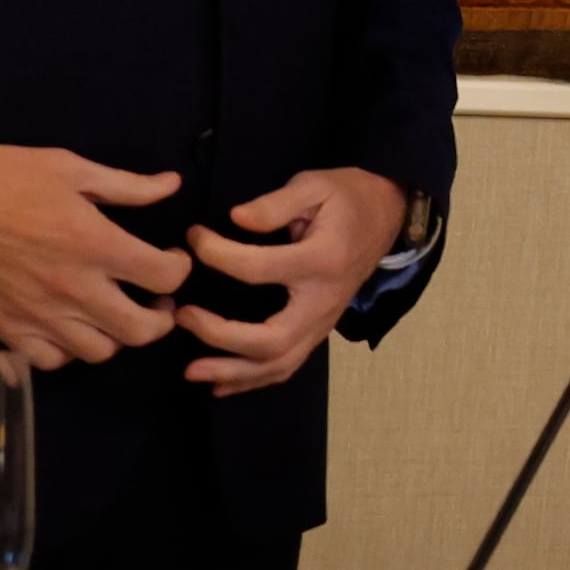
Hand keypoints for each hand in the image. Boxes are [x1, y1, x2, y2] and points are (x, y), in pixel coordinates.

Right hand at [0, 139, 191, 370]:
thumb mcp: (67, 167)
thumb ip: (125, 185)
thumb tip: (171, 186)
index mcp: (94, 244)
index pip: (164, 277)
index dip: (180, 269)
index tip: (172, 258)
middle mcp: (71, 289)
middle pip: (140, 331)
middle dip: (159, 317)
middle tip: (154, 297)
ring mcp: (35, 316)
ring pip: (98, 352)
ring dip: (114, 335)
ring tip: (111, 310)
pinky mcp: (2, 330)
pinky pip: (49, 361)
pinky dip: (66, 350)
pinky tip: (68, 325)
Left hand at [178, 166, 411, 394]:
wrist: (387, 214)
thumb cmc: (346, 197)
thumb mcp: (314, 185)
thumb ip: (275, 204)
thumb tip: (235, 219)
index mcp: (321, 260)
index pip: (258, 269)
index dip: (217, 254)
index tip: (194, 238)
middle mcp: (324, 300)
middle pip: (271, 339)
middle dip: (220, 336)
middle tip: (182, 317)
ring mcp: (324, 322)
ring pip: (279, 363)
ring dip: (233, 372)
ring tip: (191, 370)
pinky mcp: (320, 330)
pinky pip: (287, 366)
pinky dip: (251, 380)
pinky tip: (220, 384)